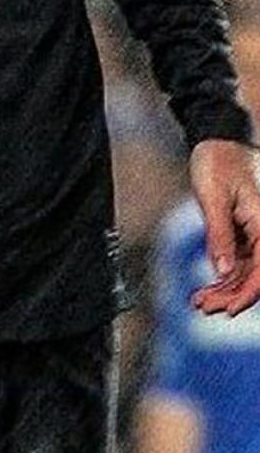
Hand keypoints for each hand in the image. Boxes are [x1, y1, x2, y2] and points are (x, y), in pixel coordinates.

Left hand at [189, 139, 259, 314]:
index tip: (228, 309)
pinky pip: (235, 264)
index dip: (248, 293)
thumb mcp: (213, 198)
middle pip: (253, 276)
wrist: (213, 143)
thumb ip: (219, 235)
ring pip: (243, 274)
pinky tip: (204, 290)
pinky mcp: (240, 236)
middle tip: (202, 307)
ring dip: (223, 291)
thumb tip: (224, 271)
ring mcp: (252, 236)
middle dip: (230, 296)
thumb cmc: (216, 163)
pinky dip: (220, 279)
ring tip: (198, 302)